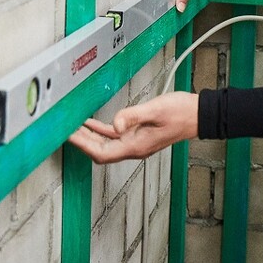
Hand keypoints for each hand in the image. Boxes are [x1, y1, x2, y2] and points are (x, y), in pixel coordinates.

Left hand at [67, 92, 198, 163]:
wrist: (198, 115)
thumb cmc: (181, 112)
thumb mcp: (155, 110)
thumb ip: (133, 116)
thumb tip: (114, 125)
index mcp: (136, 146)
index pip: (101, 152)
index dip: (82, 145)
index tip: (69, 135)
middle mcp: (134, 148)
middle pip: (100, 151)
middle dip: (81, 142)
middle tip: (64, 131)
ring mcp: (137, 142)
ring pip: (106, 144)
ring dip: (89, 137)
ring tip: (73, 127)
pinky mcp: (140, 135)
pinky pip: (115, 136)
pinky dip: (101, 130)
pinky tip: (92, 123)